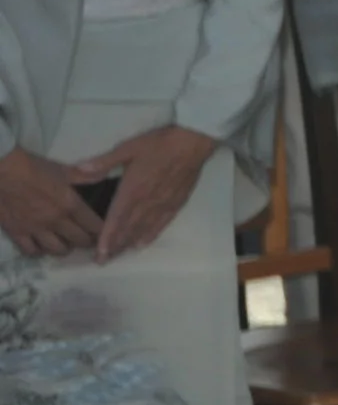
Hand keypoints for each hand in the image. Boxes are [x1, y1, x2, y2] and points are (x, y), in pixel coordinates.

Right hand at [0, 147, 100, 259]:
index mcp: (70, 204)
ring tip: (65, 243)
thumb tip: (105, 175)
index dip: (102, 231)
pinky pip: (31, 251)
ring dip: (64, 248)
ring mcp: (36, 229)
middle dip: (86, 241)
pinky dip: (39, 251)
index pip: (95, 226)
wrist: (0, 170)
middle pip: (80, 241)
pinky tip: (41, 246)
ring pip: (57, 250)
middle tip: (86, 239)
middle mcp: (56, 220)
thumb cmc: (32, 166)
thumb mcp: (62, 169)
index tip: (103, 232)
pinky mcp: (17, 232)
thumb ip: (85, 176)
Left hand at [66, 123, 217, 261]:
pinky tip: (143, 244)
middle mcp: (147, 202)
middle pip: (129, 228)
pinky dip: (151, 235)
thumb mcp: (128, 147)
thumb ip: (104, 161)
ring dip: (130, 243)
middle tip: (104, 261)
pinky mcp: (176, 203)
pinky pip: (162, 224)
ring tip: (119, 255)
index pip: (117, 219)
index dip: (107, 237)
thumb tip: (78, 171)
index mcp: (132, 190)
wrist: (192, 143)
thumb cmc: (159, 144)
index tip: (99, 253)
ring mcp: (163, 204)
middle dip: (115, 246)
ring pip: (144, 229)